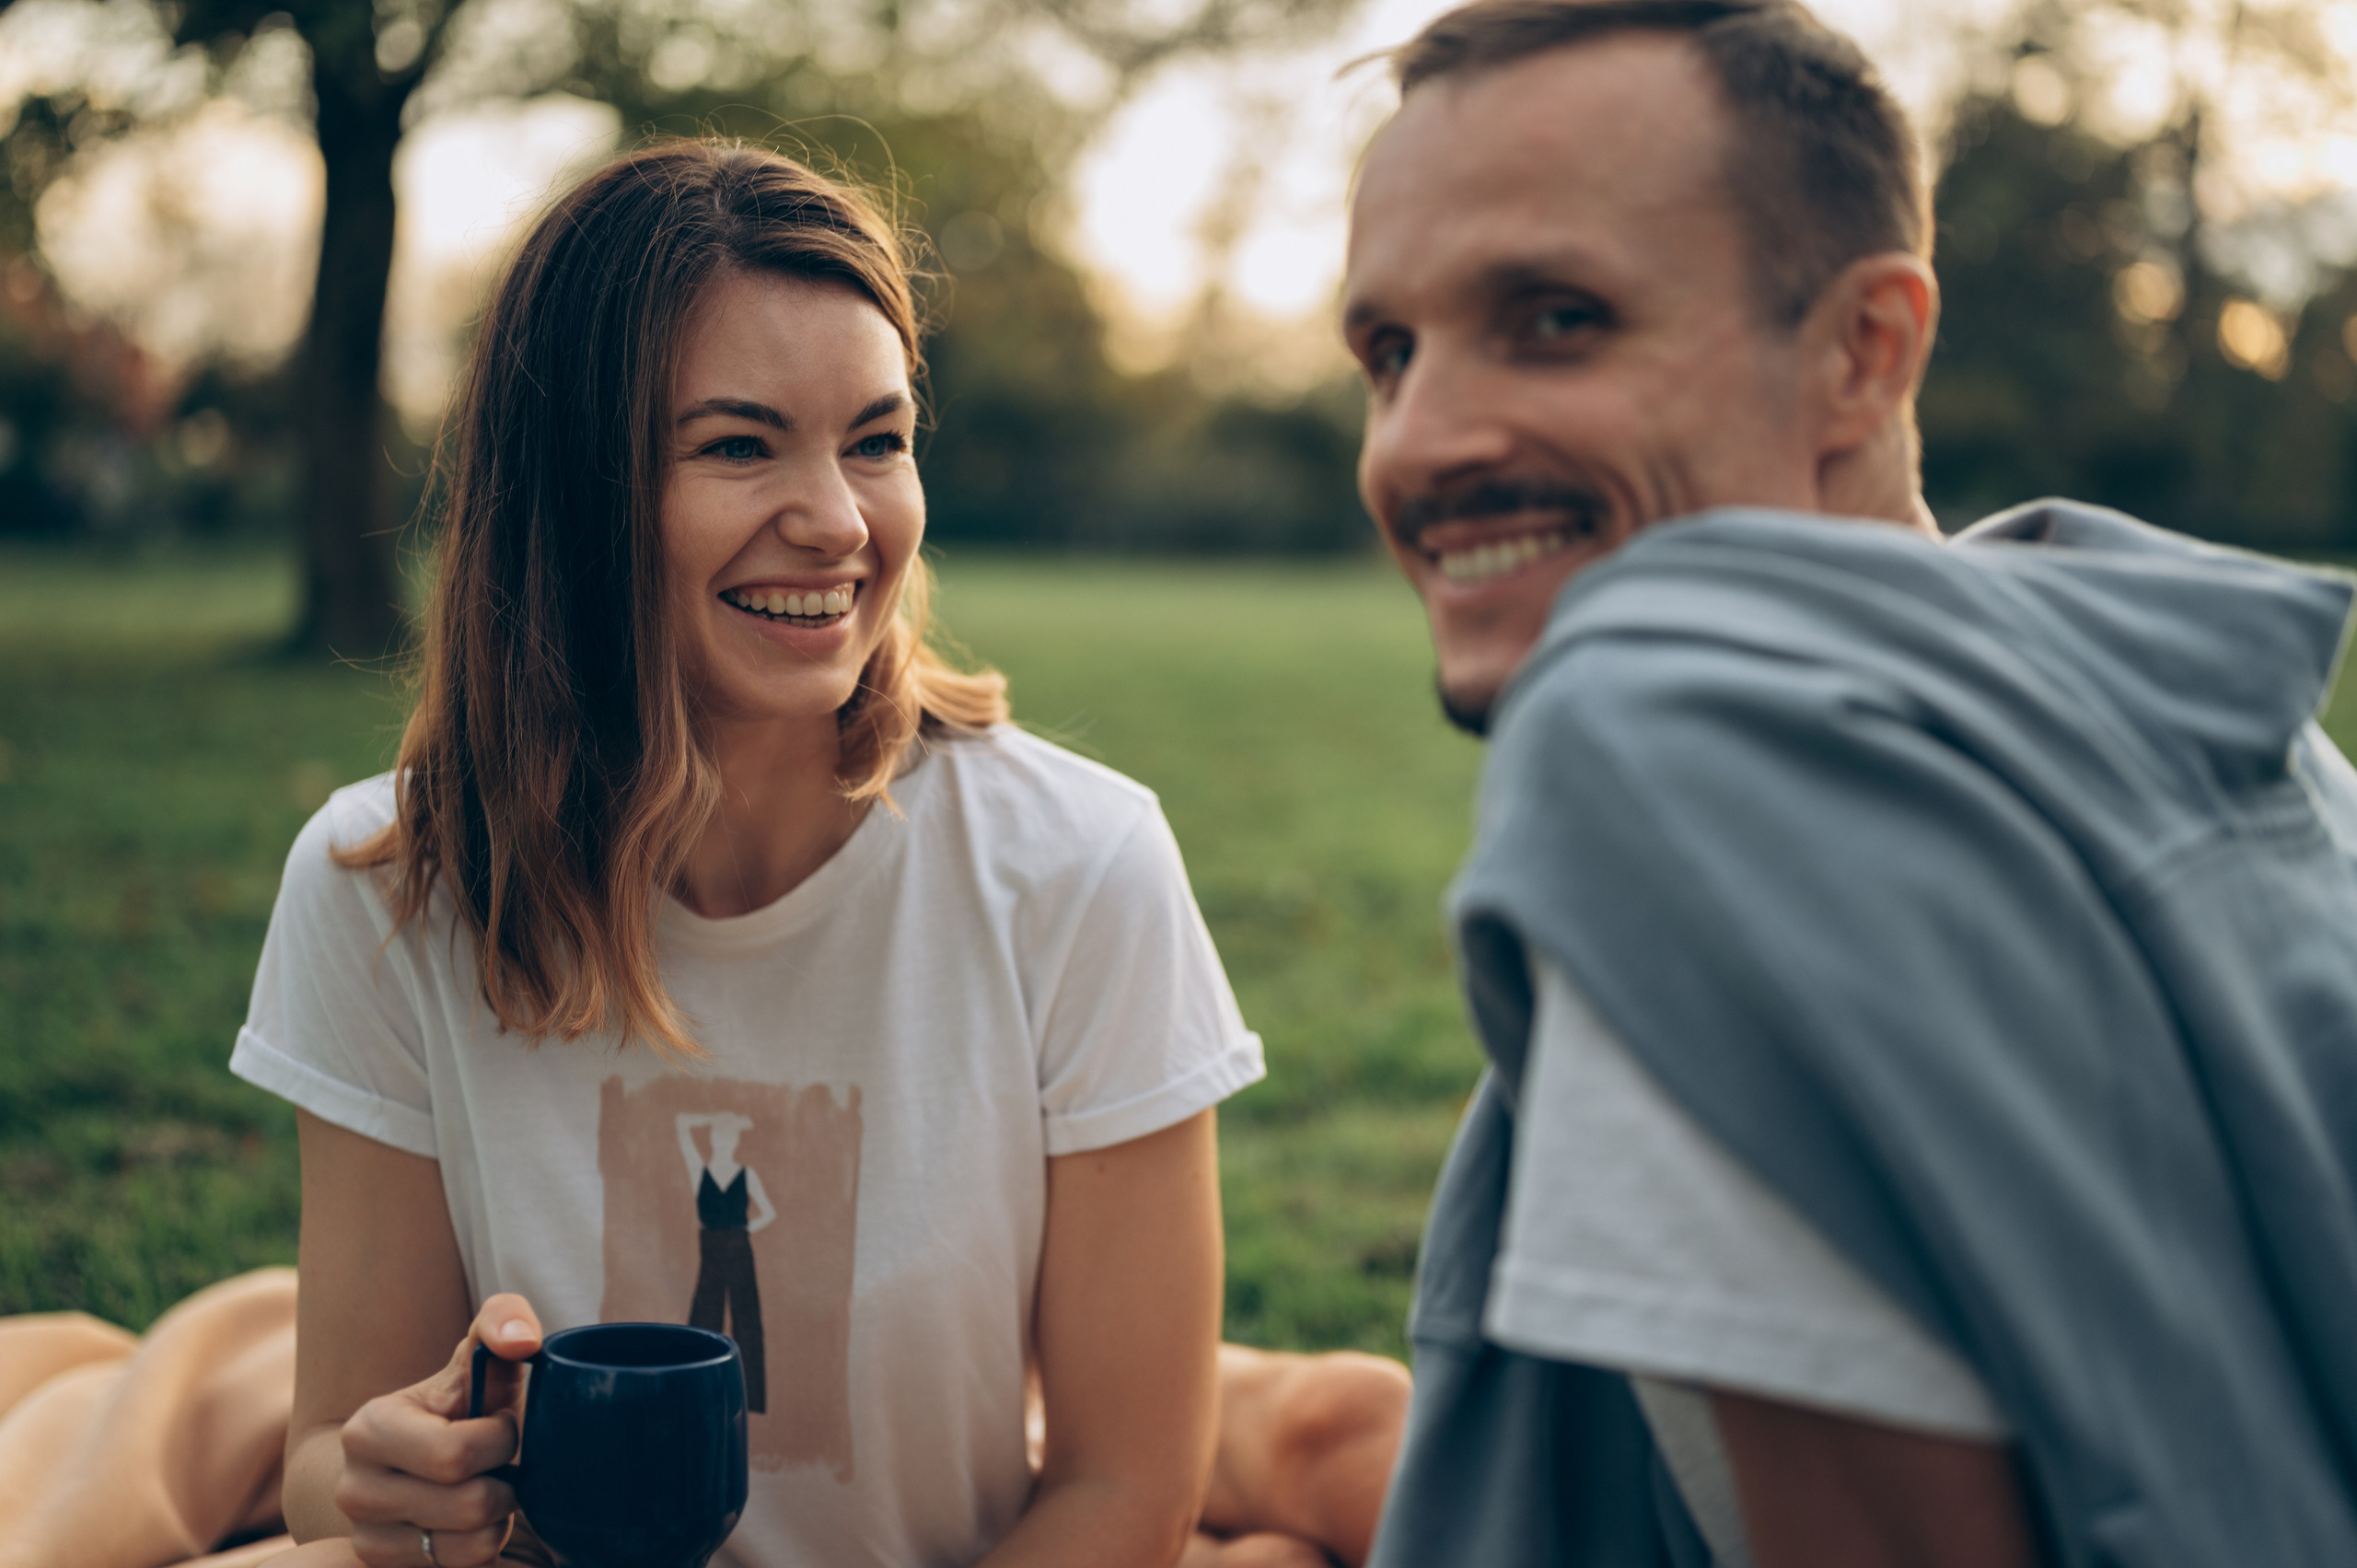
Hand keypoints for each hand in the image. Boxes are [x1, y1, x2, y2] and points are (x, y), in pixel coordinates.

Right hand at [333, 1293, 543, 1566]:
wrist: (422, 1458)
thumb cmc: (464, 1401)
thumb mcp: (482, 1355)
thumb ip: (505, 1320)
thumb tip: (522, 1339)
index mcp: (369, 1429)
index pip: (456, 1455)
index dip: (501, 1441)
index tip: (502, 1425)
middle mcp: (354, 1489)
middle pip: (469, 1506)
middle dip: (506, 1482)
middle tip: (502, 1465)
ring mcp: (367, 1538)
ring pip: (472, 1546)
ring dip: (499, 1519)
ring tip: (488, 1490)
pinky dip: (486, 1548)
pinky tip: (475, 1522)